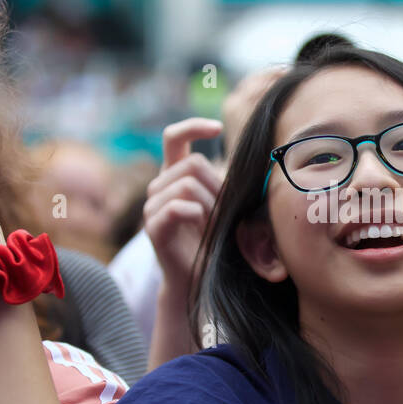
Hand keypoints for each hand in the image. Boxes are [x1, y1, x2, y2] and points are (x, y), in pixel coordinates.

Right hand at [144, 118, 224, 289]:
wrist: (199, 277)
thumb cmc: (215, 238)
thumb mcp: (223, 205)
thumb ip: (223, 182)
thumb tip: (250, 158)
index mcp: (174, 175)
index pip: (173, 137)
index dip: (193, 127)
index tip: (218, 128)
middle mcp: (159, 186)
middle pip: (192, 163)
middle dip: (216, 186)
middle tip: (222, 212)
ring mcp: (152, 207)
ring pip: (187, 184)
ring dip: (209, 204)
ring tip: (212, 224)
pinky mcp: (154, 228)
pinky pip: (176, 207)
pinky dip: (196, 214)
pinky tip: (201, 225)